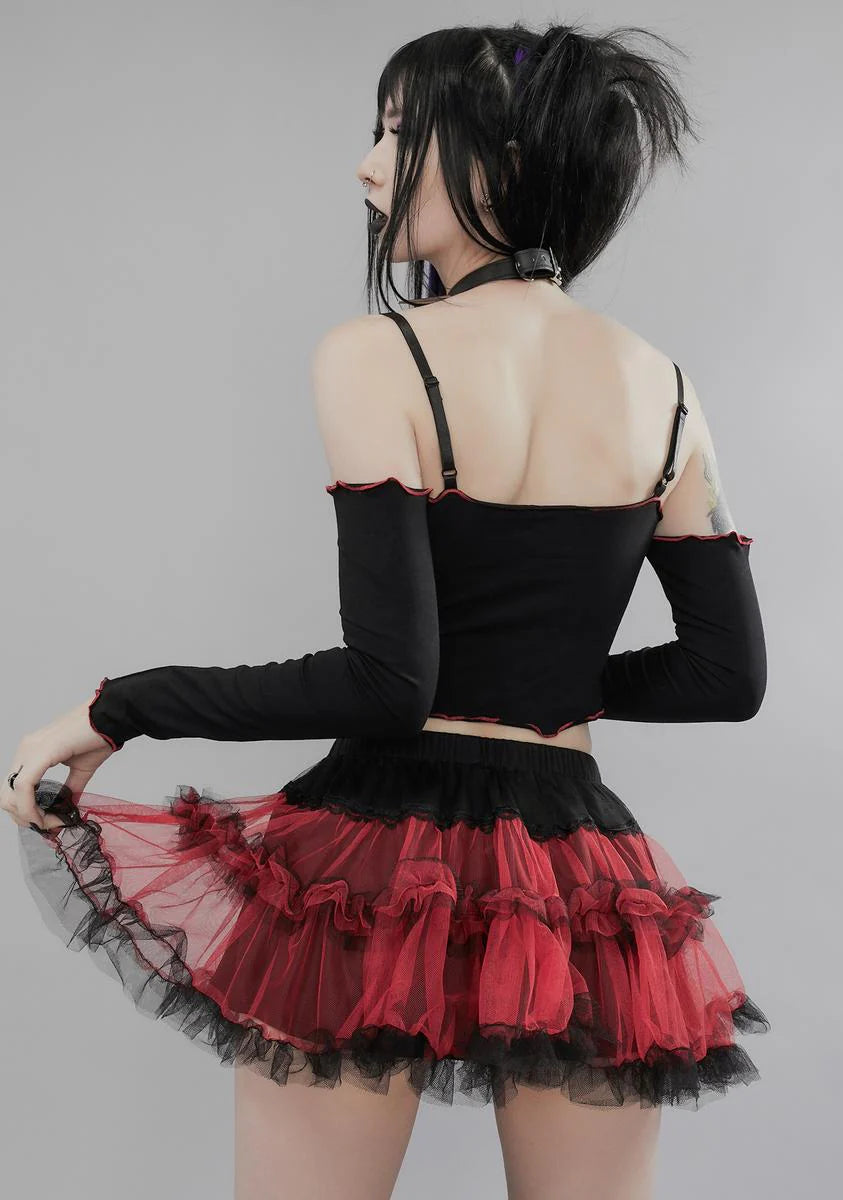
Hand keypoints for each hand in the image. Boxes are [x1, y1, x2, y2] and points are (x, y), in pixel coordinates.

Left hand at [1, 693, 115, 832]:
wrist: (112, 718)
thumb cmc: (99, 737)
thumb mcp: (81, 770)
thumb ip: (70, 789)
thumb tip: (67, 808)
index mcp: (32, 752)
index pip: (13, 790)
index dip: (26, 813)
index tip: (49, 823)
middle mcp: (26, 750)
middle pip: (6, 796)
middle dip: (25, 819)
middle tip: (49, 826)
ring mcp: (30, 750)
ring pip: (10, 795)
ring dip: (29, 817)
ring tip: (52, 822)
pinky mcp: (41, 753)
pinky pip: (24, 787)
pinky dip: (30, 808)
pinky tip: (44, 817)